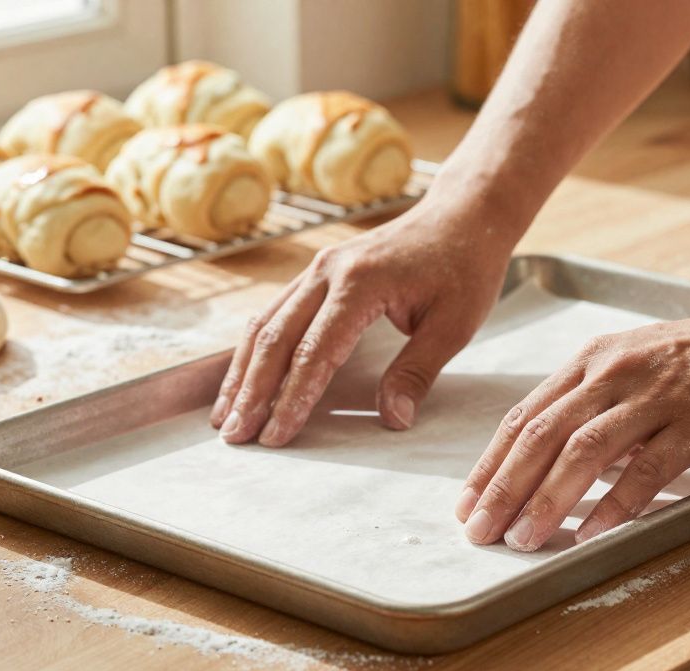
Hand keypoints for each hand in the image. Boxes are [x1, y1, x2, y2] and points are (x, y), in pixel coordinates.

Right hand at [212, 202, 515, 446]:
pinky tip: (243, 378)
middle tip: (234, 437)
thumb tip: (392, 419)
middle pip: (276, 338)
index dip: (292, 398)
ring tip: (225, 418)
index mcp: (361, 283)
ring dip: (243, 373)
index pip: (315, 351)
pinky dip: (255, 349)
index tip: (275, 436)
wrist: (463, 213)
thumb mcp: (455, 324)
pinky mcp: (318, 272)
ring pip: (265, 324)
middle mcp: (328, 271)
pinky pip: (276, 312)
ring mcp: (318, 268)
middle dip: (252, 392)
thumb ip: (417, 372)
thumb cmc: (464, 267)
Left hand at [455, 299, 689, 550]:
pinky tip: (591, 532)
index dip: (490, 463)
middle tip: (480, 530)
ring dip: (547, 500)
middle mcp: (613, 373)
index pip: (525, 416)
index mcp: (593, 360)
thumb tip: (558, 458)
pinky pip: (646, 469)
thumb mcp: (637, 364)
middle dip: (503, 488)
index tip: (467, 502)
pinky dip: (614, 503)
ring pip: (584, 451)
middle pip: (541, 435)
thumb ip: (596, 404)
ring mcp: (654, 396)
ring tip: (523, 539)